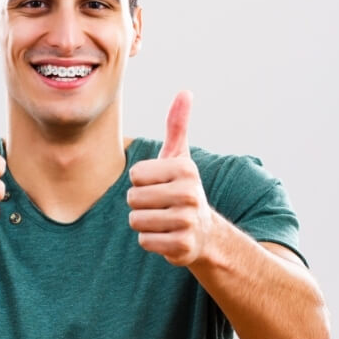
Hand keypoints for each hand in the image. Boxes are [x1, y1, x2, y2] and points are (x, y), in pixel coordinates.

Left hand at [127, 91, 212, 266]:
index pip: (135, 175)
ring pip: (136, 220)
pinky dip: (150, 241)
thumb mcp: (179, 157)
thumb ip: (177, 125)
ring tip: (163, 219)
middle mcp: (190, 194)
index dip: (141, 181)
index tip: (160, 184)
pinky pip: (144, 241)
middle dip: (140, 203)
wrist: (205, 232)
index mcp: (185, 169)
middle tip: (161, 205)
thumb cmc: (182, 188)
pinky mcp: (183, 246)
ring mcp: (187, 221)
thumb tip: (185, 92)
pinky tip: (166, 236)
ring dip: (144, 223)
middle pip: (133, 198)